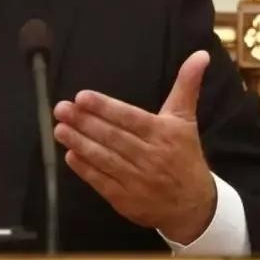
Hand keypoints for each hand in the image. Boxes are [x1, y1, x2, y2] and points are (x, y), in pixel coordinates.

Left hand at [52, 50, 215, 244]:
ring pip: (104, 158)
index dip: (105, 107)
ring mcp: (137, 181)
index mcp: (163, 134)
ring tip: (59, 128)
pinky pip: (102, 182)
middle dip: (84, 122)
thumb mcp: (185, 119)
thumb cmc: (184, 155)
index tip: (81, 97)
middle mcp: (150, 157)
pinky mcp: (126, 200)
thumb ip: (187, 85)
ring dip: (79, 143)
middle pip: (112, 137)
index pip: (129, 118)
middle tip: (61, 109)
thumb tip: (200, 54)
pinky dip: (85, 169)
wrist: (194, 206)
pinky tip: (70, 155)